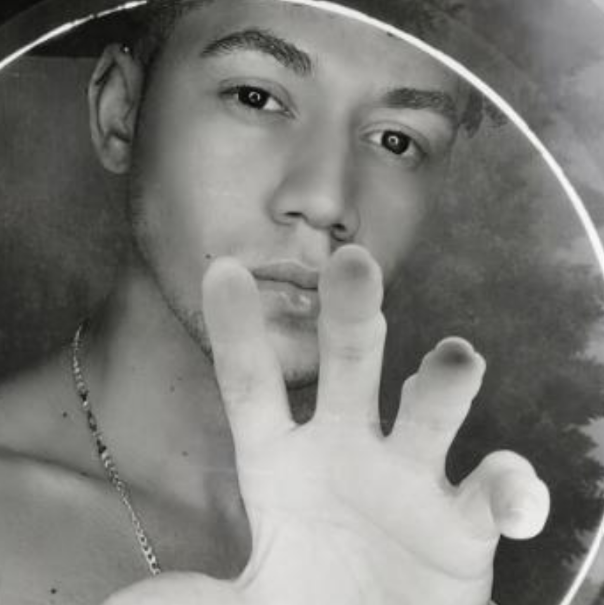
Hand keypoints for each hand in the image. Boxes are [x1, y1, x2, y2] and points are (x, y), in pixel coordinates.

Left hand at [104, 245, 548, 604]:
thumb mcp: (235, 602)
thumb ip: (187, 598)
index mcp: (282, 460)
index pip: (254, 386)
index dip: (239, 332)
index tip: (223, 272)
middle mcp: (347, 449)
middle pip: (350, 366)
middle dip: (352, 314)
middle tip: (354, 261)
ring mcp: (411, 479)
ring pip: (431, 409)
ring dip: (445, 380)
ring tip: (456, 357)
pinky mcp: (467, 523)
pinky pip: (495, 493)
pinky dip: (513, 489)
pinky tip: (516, 496)